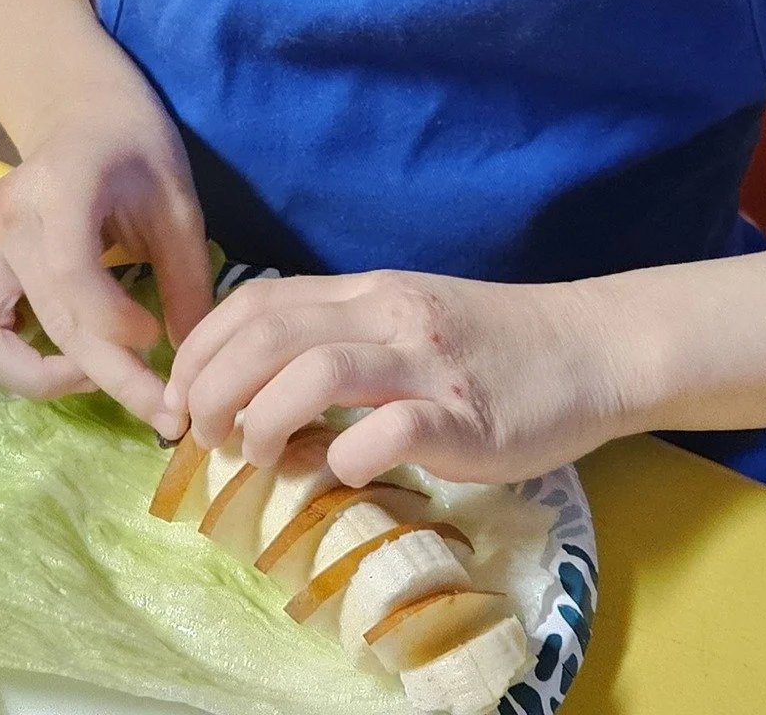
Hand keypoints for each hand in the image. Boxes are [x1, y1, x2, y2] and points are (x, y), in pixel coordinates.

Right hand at [0, 86, 211, 436]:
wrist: (86, 116)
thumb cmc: (137, 152)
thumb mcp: (179, 206)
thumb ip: (187, 282)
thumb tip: (187, 361)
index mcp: (59, 185)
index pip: (70, 274)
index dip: (115, 325)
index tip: (157, 340)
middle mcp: (4, 215)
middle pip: (43, 320)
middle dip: (104, 375)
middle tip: (157, 405)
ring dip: (27, 370)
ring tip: (89, 371)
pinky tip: (48, 351)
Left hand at [164, 268, 639, 484]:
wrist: (590, 348)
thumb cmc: (493, 343)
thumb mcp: (407, 316)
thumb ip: (342, 334)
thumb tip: (258, 380)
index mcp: (368, 291)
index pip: (259, 300)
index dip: (201, 346)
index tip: (175, 392)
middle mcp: (390, 316)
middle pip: (271, 333)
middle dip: (213, 385)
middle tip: (198, 432)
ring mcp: (428, 365)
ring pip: (317, 372)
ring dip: (264, 418)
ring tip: (253, 454)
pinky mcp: (466, 417)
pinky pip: (389, 433)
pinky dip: (349, 457)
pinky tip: (342, 474)